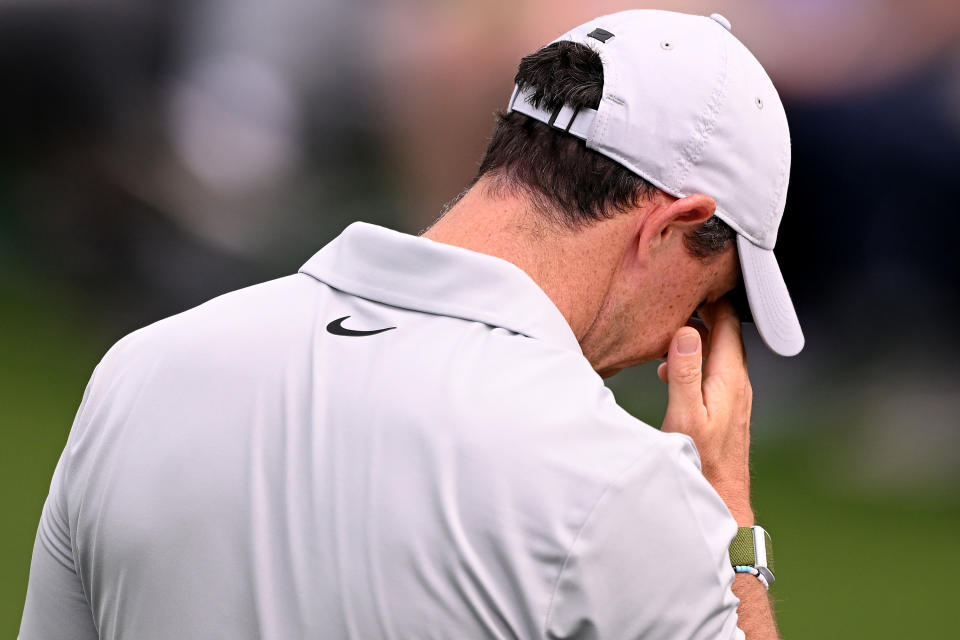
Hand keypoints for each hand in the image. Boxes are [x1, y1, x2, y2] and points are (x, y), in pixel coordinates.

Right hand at [658, 299, 753, 525]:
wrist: (720, 501)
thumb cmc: (700, 463)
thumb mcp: (685, 414)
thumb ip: (686, 371)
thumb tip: (687, 331)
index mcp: (730, 377)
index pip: (727, 322)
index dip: (712, 298)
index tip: (691, 281)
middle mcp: (738, 383)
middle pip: (725, 333)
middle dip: (703, 312)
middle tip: (675, 296)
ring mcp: (735, 396)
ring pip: (718, 351)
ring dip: (696, 336)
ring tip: (668, 330)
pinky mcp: (727, 408)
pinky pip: (713, 370)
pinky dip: (694, 359)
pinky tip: (671, 370)